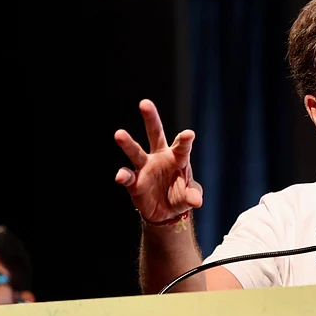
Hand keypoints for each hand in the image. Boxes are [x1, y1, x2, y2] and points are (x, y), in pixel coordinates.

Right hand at [114, 99, 202, 223]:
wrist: (166, 212)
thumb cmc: (181, 196)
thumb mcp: (190, 196)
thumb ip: (193, 195)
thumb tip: (196, 201)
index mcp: (177, 158)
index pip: (182, 147)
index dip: (184, 141)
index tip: (189, 134)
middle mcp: (160, 157)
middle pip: (155, 134)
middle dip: (151, 119)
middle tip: (145, 103)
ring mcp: (145, 167)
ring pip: (135, 151)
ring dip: (128, 143)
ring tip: (119, 134)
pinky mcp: (134, 181)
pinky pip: (127, 176)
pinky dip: (123, 176)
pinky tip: (121, 177)